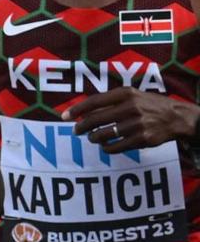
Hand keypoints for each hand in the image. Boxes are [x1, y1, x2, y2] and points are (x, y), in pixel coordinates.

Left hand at [64, 88, 198, 153]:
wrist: (177, 117)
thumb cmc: (149, 104)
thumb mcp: (132, 95)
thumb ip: (110, 100)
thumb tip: (84, 110)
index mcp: (125, 93)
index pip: (94, 101)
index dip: (77, 110)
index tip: (64, 116)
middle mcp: (130, 107)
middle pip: (96, 119)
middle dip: (82, 127)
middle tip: (76, 131)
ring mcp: (137, 124)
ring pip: (105, 134)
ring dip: (94, 138)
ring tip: (92, 138)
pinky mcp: (143, 139)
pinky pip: (117, 146)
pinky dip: (108, 148)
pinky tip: (106, 146)